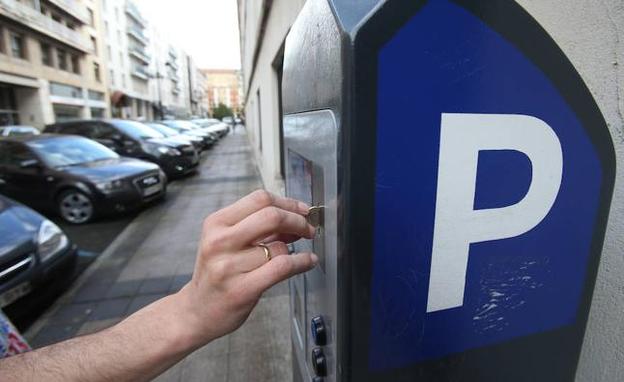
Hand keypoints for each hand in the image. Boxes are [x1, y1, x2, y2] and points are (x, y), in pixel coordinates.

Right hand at [176, 190, 317, 346]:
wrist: (196, 311)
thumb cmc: (217, 273)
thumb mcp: (228, 242)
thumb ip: (258, 227)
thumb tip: (296, 217)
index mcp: (216, 223)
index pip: (260, 199)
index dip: (288, 203)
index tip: (302, 211)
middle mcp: (219, 241)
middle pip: (271, 216)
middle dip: (297, 221)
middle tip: (308, 229)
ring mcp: (228, 266)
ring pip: (278, 246)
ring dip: (297, 249)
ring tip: (300, 254)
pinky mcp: (241, 290)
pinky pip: (281, 267)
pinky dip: (301, 262)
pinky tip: (308, 262)